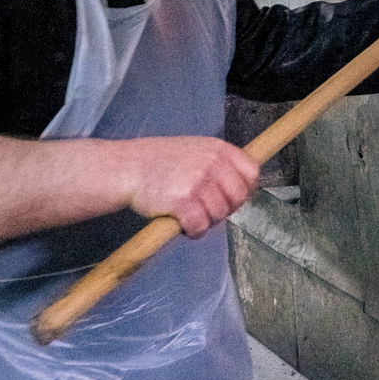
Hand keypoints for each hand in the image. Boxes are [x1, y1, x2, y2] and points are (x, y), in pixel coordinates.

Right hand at [118, 136, 259, 237]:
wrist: (127, 167)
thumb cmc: (158, 161)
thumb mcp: (195, 149)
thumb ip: (217, 163)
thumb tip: (239, 186)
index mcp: (218, 148)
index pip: (251, 172)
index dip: (244, 190)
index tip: (232, 198)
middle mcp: (212, 163)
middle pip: (238, 196)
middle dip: (225, 209)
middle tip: (206, 211)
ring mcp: (199, 181)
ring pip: (219, 214)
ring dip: (206, 221)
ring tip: (188, 214)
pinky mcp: (184, 201)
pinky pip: (200, 226)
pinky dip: (193, 231)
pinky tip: (182, 224)